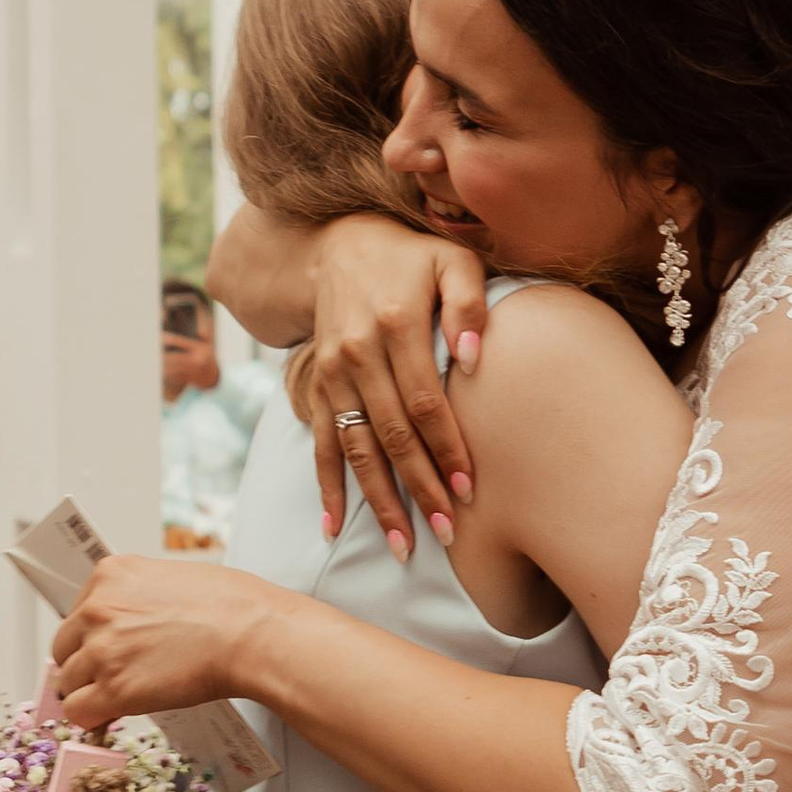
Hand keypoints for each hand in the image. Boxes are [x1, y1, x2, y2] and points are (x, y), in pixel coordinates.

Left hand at [51, 553, 275, 728]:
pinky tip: (112, 714)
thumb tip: (133, 621)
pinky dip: (92, 717)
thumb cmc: (231, 605)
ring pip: (68, 682)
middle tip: (110, 674)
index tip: (106, 648)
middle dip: (85, 663)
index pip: (76, 612)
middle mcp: (99, 608)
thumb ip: (138, 595)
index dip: (92, 635)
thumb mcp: (172, 577)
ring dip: (90, 691)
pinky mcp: (115, 689)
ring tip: (121, 694)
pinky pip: (77, 711)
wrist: (252, 633)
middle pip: (64, 647)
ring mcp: (103, 650)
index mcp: (111, 574)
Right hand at [299, 216, 493, 553]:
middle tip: (446, 533)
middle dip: (419, 488)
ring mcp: (333, 373)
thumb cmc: (412, 257)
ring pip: (357, 448)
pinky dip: (327, 486)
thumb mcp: (452, 259)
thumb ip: (469, 303)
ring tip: (403, 546)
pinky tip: (332, 527)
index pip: (425, 401)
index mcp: (396, 324)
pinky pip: (323, 443)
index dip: (446, 448)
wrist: (337, 245)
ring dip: (379, 500)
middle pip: (391, 434)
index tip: (469, 489)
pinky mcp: (319, 386)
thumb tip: (473, 359)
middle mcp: (358, 354)